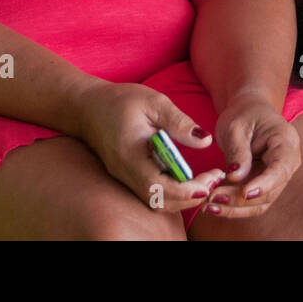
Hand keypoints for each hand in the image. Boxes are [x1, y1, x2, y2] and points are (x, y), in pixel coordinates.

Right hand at [79, 81, 226, 212]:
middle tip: (215, 180)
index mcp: (131, 155)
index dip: (188, 189)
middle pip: (160, 200)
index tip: (211, 179)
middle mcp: (126, 173)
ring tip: (206, 180)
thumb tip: (205, 141)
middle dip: (191, 196)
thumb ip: (179, 122)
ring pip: (157, 201)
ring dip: (183, 197)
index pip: (160, 186)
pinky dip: (173, 192)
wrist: (87, 106)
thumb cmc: (121, 100)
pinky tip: (188, 178)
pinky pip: (152, 194)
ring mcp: (125, 178)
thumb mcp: (154, 102)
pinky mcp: (128, 177)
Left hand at [201, 91, 301, 217]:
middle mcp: (287, 163)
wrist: (248, 111)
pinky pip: (251, 202)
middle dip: (241, 199)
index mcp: (286, 142)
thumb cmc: (244, 113)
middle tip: (213, 198)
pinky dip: (232, 206)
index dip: (264, 184)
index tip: (245, 193)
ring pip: (260, 202)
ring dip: (235, 207)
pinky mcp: (263, 185)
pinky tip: (213, 205)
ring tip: (209, 205)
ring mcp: (276, 177)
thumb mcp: (236, 127)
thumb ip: (238, 152)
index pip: (280, 169)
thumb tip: (236, 178)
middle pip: (270, 191)